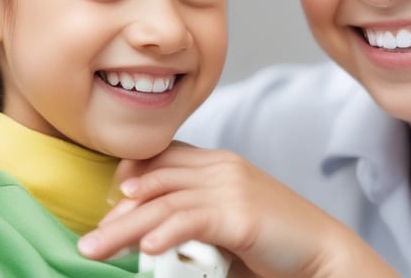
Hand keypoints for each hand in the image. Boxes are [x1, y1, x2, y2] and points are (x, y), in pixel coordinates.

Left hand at [78, 142, 398, 277]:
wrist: (322, 252)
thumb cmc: (274, 242)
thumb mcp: (229, 219)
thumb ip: (195, 215)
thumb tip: (149, 234)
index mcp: (220, 163)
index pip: (164, 158)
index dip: (131, 177)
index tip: (110, 206)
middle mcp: (223, 168)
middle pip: (156, 181)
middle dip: (117, 211)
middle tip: (88, 239)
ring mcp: (233, 187)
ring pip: (164, 202)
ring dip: (124, 228)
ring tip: (96, 249)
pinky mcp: (242, 214)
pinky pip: (192, 220)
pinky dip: (165, 232)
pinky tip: (146, 248)